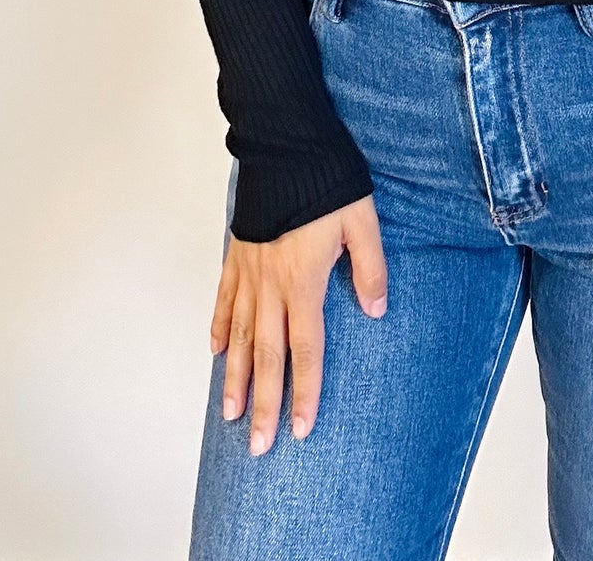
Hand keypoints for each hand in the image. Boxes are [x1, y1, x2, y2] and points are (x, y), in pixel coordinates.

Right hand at [211, 194, 385, 454]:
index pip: (305, 350)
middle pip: (266, 356)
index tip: (301, 429)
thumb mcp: (362, 222)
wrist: (284, 145)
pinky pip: (224, 299)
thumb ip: (369, 268)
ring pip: (238, 336)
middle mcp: (271, 286)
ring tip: (231, 414)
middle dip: (264, 404)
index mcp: (303, 282)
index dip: (304, 392)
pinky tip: (215, 352)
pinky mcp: (237, 254)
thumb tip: (377, 310)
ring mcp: (249, 272)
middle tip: (258, 447)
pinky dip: (219, 328)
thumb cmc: (327, 180)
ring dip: (234, 378)